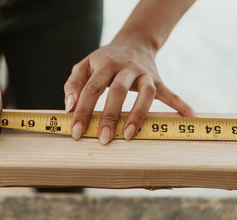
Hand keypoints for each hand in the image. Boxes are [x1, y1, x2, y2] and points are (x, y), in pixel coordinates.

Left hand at [64, 33, 194, 144]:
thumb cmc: (103, 60)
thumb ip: (73, 85)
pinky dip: (180, 104)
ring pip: (146, 93)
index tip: (77, 131)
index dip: (83, 111)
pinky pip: (170, 93)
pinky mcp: (158, 79)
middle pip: (118, 91)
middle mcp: (126, 68)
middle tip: (104, 139)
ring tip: (130, 135)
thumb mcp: (84, 66)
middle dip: (110, 116)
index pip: (91, 89)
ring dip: (138, 114)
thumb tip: (69, 107)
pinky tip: (189, 116)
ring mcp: (145, 73)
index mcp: (104, 64)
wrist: (132, 42)